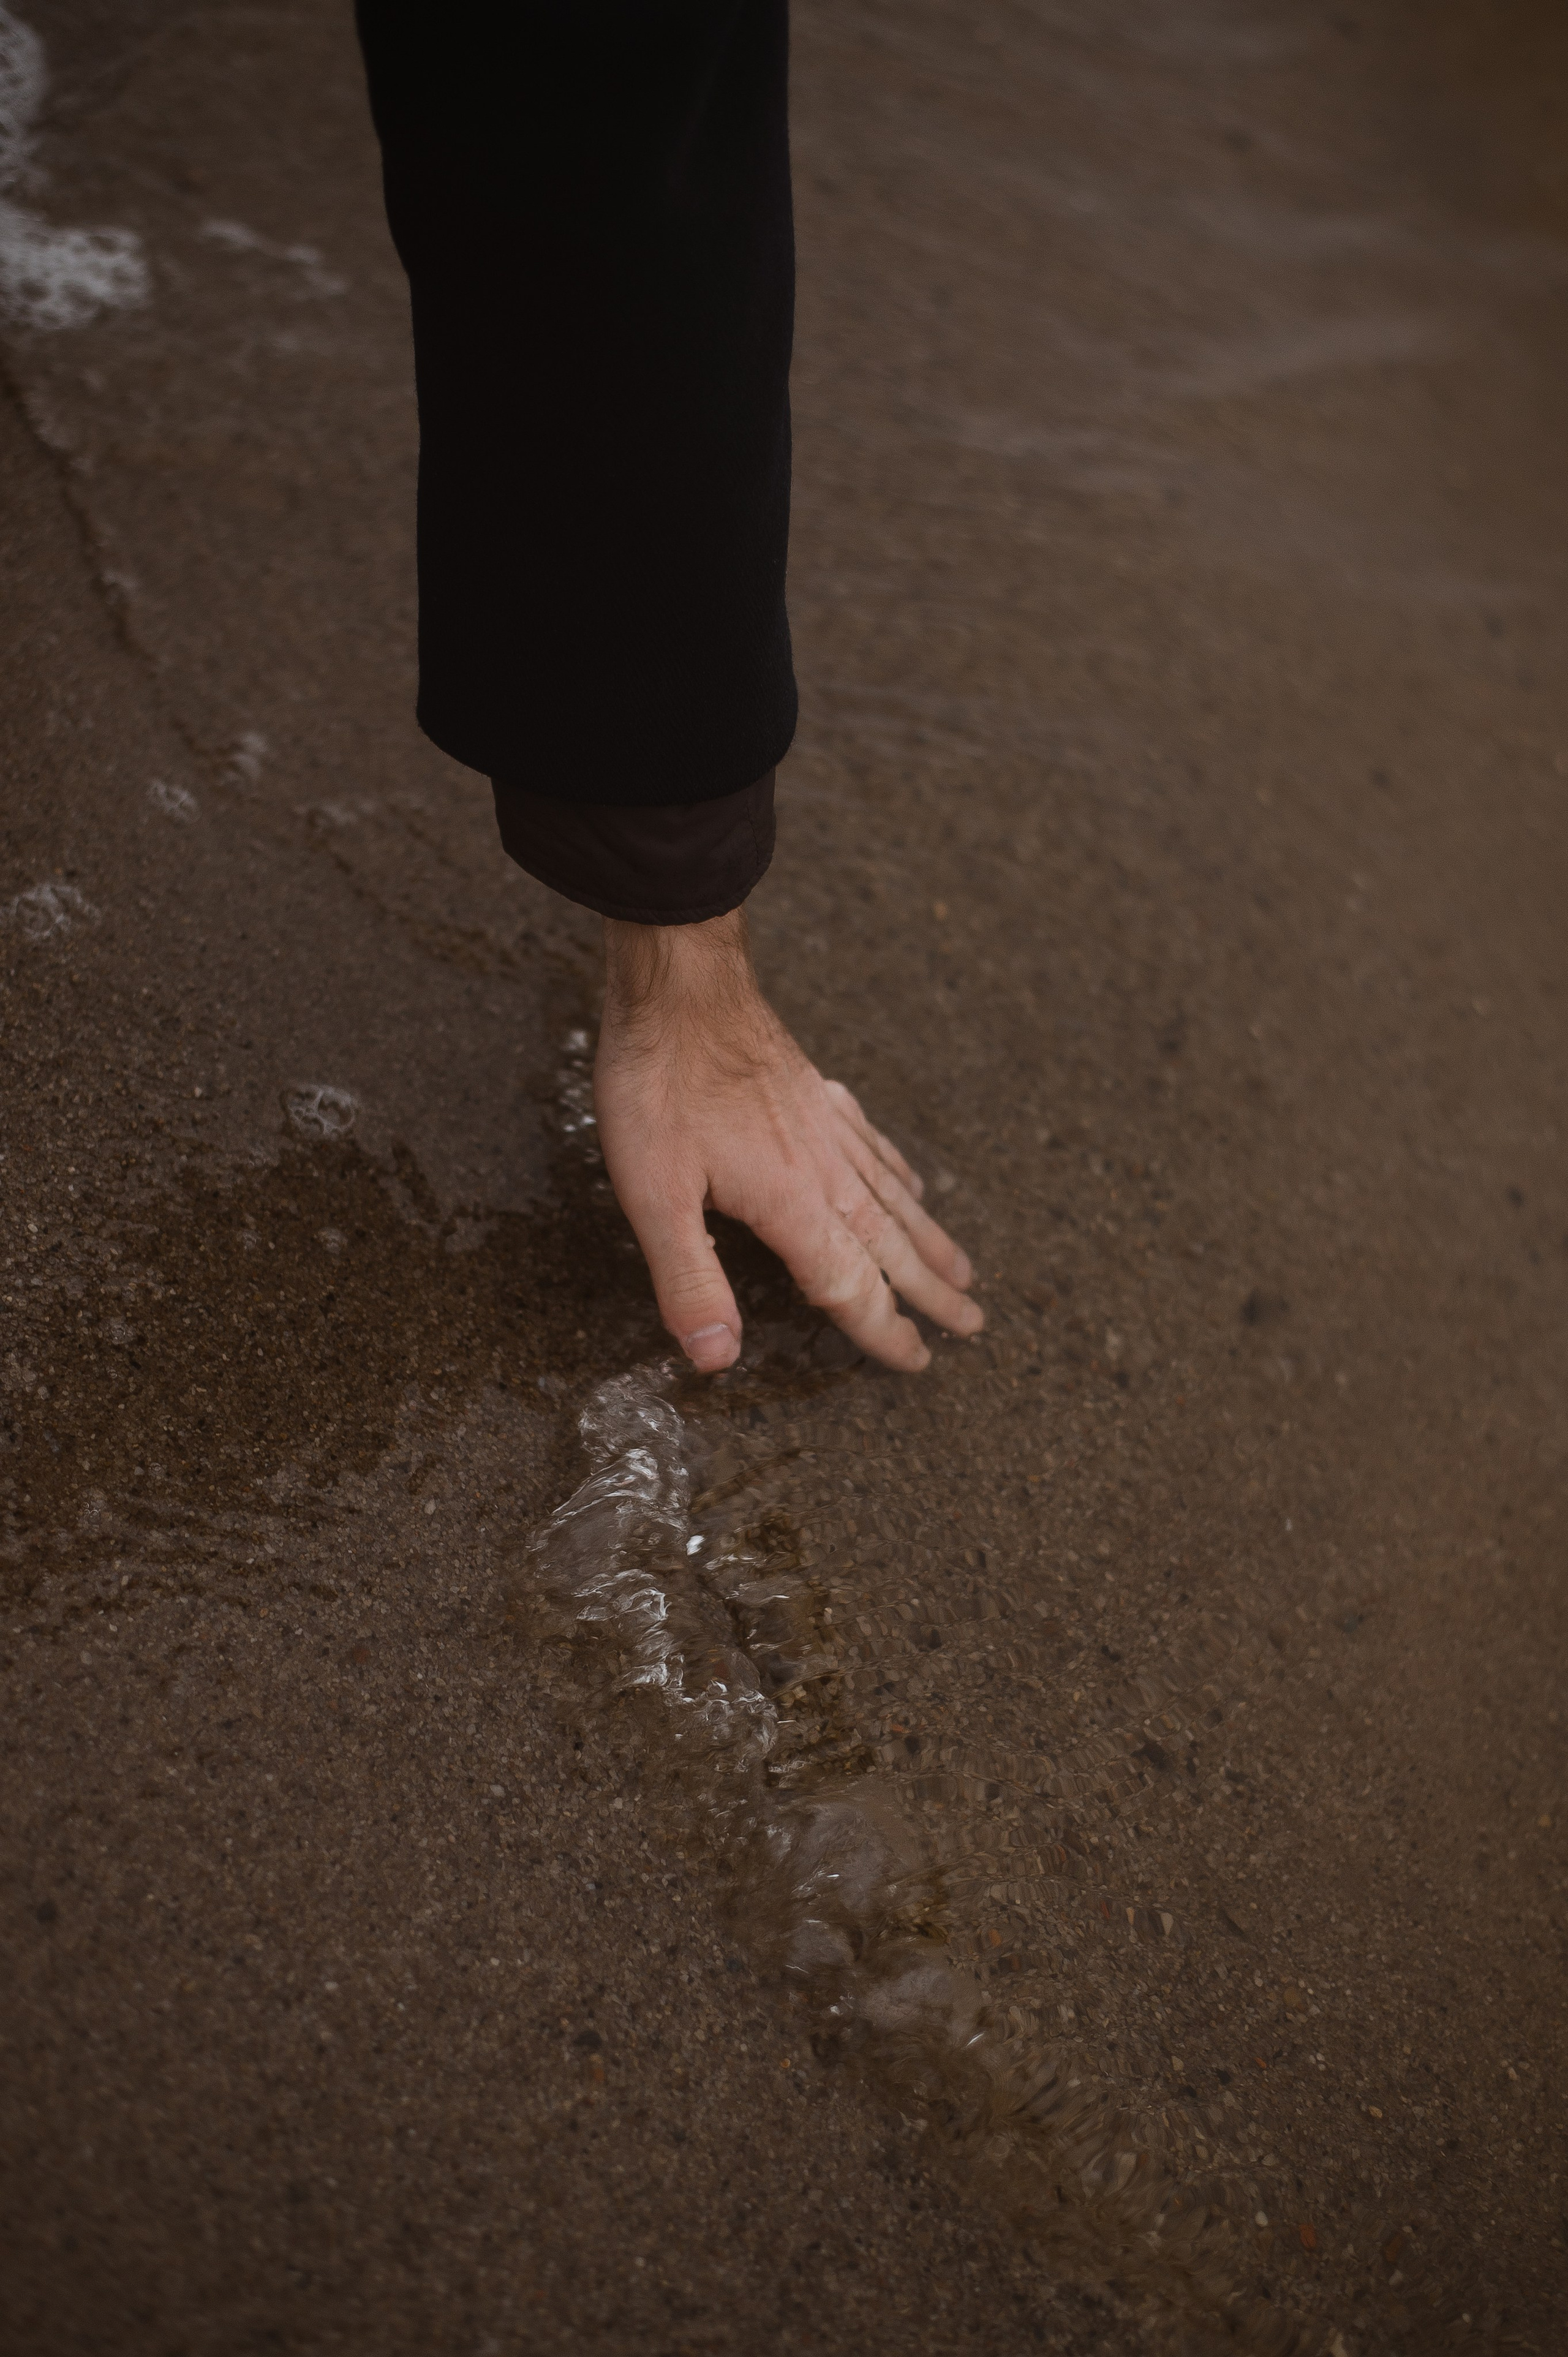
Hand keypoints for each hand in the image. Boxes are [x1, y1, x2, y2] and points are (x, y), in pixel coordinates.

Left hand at [593, 909, 983, 1373]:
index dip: (885, 1332)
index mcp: (793, 1205)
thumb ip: (689, 1279)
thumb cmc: (658, 1086)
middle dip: (932, 1293)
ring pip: (896, 1198)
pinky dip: (903, 1175)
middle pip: (892, 1247)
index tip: (918, 1362)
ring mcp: (828, 1128)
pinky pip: (876, 1146)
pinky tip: (914, 1183)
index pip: (851, 1287)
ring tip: (965, 1270)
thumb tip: (717, 1358)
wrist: (680, 987)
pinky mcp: (818, 1095)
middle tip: (973, 1325)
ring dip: (932, 1240)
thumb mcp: (651, 1194)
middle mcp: (826, 1171)